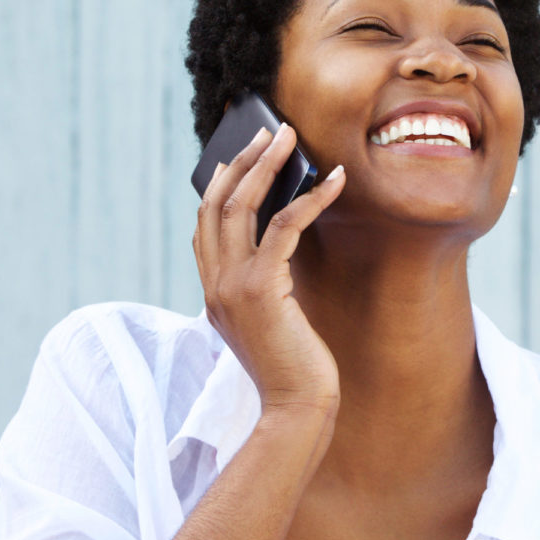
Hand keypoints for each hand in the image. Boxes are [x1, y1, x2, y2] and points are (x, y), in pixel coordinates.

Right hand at [193, 123, 346, 419]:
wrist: (296, 409)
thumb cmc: (293, 368)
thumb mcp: (269, 320)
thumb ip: (263, 284)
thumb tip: (282, 238)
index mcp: (212, 293)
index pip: (204, 225)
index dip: (220, 184)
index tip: (239, 155)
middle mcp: (214, 285)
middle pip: (216, 203)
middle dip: (242, 160)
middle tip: (268, 130)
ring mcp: (232, 287)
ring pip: (242, 205)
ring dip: (268, 164)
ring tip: (290, 137)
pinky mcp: (262, 290)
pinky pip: (285, 226)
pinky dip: (310, 197)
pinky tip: (335, 180)